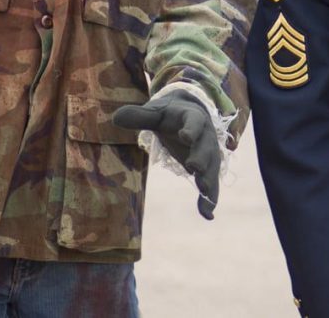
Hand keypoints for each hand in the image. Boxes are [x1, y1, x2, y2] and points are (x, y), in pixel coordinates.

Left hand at [113, 90, 220, 219]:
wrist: (188, 116)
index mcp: (192, 117)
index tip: (186, 136)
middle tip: (194, 167)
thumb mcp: (155, 113)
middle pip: (206, 146)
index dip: (191, 128)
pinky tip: (207, 214)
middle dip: (201, 156)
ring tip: (203, 191)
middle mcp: (205, 134)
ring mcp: (208, 152)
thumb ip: (139, 116)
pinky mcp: (207, 167)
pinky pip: (211, 183)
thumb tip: (116, 117)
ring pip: (212, 166)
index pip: (194, 121)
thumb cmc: (168, 116)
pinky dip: (210, 198)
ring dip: (209, 178)